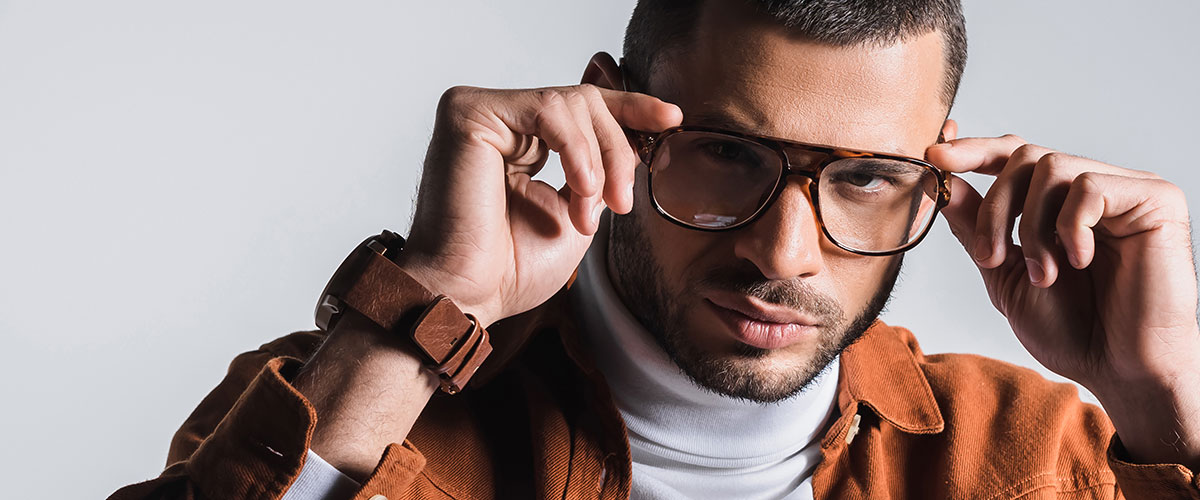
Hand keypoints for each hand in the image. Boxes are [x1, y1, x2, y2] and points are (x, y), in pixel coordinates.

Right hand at [399, 83, 681, 326]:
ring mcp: (481, 114)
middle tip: (622, 202)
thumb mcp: (577, 214)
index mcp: (520, 142)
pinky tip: (580, 186)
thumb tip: (635, 143)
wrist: (468, 296)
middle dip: (616, 151)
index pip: (582, 109)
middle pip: (584, 102)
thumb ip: (598, 174)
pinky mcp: (469, 113)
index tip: (671, 119)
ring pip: (572, 103)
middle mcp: (499, 123)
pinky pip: (548, 108)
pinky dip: (577, 148)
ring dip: (596, 160)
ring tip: (589, 209)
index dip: (631, 109)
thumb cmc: (509, 270)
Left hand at [927, 133, 1199, 466]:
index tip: (935, 156)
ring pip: (1051, 166)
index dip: (972, 151)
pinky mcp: (1155, 199)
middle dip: (995, 209)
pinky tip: (1079, 261)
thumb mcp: (1005, 275)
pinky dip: (1070, 226)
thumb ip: (975, 229)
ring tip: (1044, 275)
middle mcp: (1092, 188)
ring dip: (1031, 225)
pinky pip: (1090, 186)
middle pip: (1024, 155)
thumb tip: (941, 184)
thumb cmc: (1072, 331)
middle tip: (992, 258)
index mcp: (1057, 203)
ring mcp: (1126, 190)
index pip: (1012, 155)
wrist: (1121, 370)